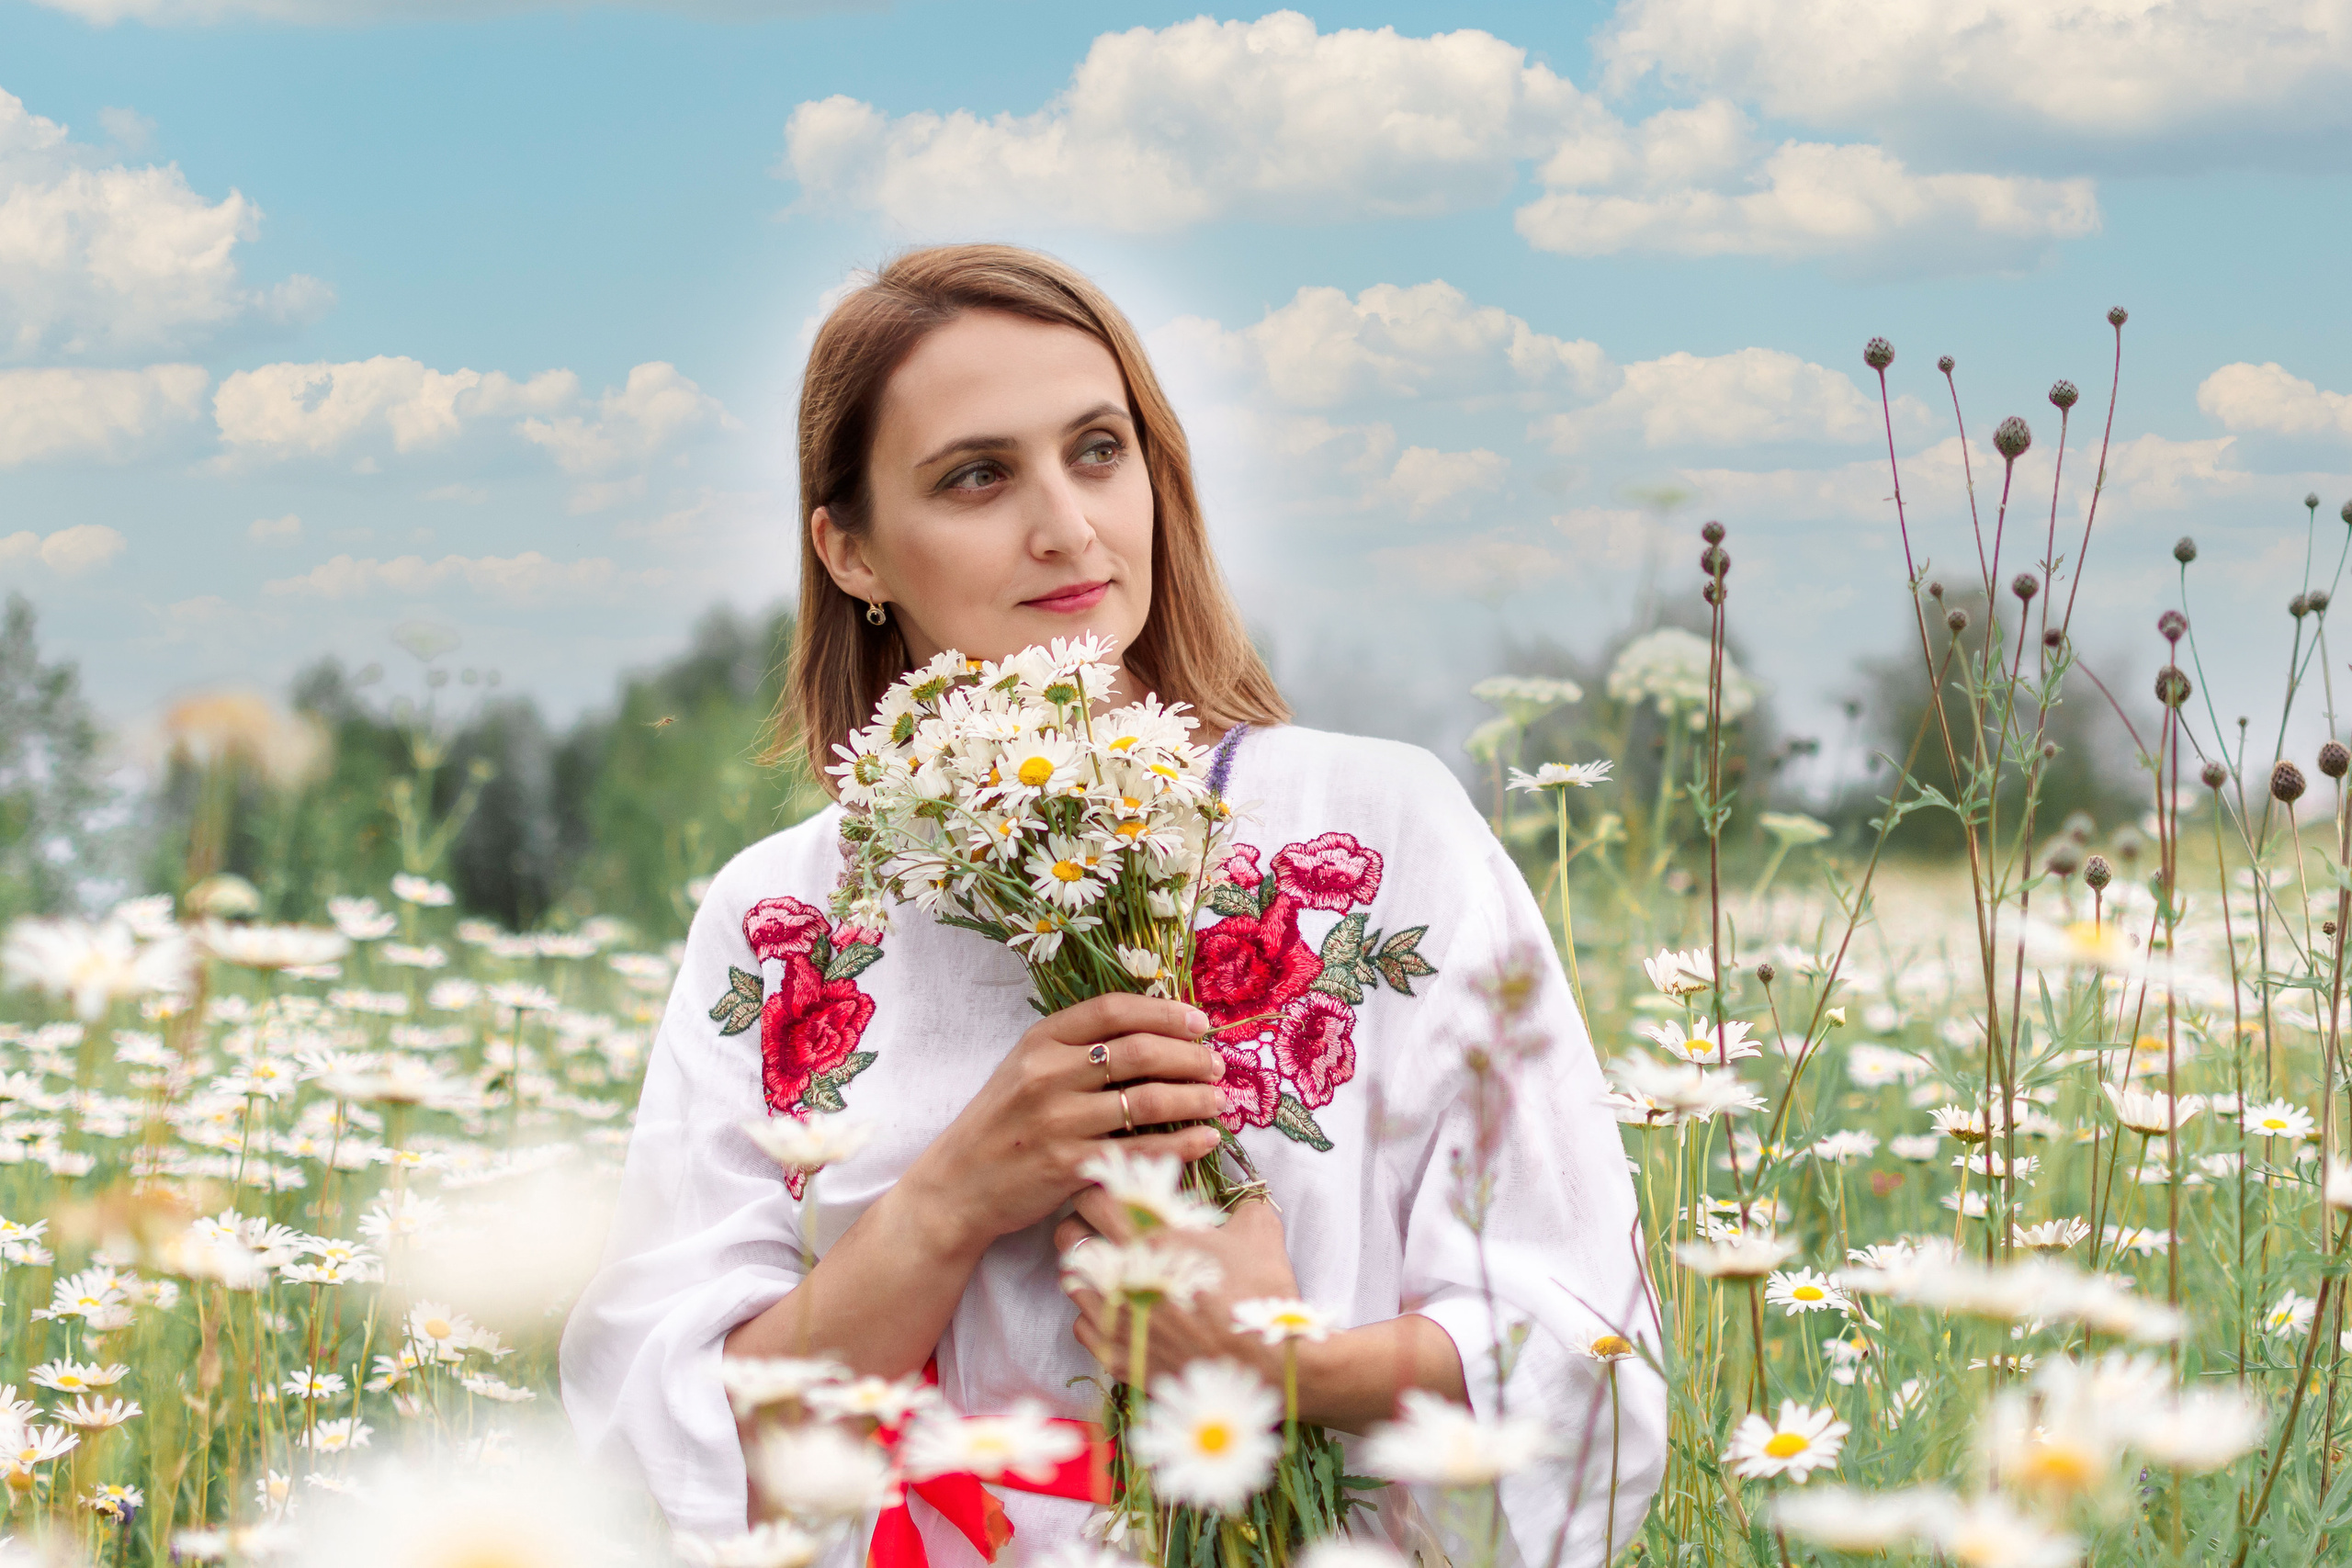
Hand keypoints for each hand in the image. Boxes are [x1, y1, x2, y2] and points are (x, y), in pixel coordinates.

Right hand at [895, 993, 1226, 1257]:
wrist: (958, 1184)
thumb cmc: (1002, 1123)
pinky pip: (1141, 1150)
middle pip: (1140, 1052)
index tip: (1198, 1021)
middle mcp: (1048, 1075)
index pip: (1113, 1010)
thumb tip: (1154, 1030)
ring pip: (1148, 1101)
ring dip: (1194, 1099)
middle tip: (1216, 1066)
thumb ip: (1077, 1047)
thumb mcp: (1026, 1067)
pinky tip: (1204, 1141)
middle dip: (1190, 1057)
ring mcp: (1058, 1121)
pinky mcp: (1069, 1166)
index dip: (1164, 1011)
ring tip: (1217, 1101)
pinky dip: (1182, 1144)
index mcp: (1040, 1040)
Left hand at [1056, 1190, 1298, 1390]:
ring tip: (1116, 1271)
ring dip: (1089, 1270)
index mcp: (1149, 1236)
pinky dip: (1096, 1314)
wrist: (1264, 1366)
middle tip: (1104, 1228)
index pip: (1090, 1198)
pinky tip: (1123, 1311)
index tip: (1110, 1194)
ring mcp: (1115, 1318)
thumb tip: (1240, 1198)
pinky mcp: (1116, 1356)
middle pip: (1068, 1236)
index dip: (1096, 1190)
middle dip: (1081, 1225)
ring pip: (1071, 1281)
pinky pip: (1082, 1325)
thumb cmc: (1259, 1294)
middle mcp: (1120, 1275)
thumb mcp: (1259, 1232)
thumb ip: (1241, 1204)